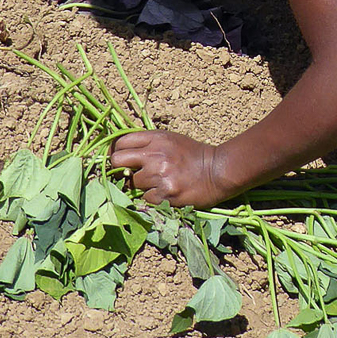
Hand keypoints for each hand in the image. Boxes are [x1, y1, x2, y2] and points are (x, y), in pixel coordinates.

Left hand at [110, 130, 227, 206]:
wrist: (219, 171)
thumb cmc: (195, 156)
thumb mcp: (172, 140)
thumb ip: (149, 144)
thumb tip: (124, 154)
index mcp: (156, 138)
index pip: (121, 142)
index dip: (117, 151)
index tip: (121, 160)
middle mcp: (154, 155)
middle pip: (117, 160)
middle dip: (120, 169)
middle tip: (131, 174)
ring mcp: (159, 175)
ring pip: (132, 183)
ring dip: (143, 185)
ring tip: (161, 183)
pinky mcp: (165, 193)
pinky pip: (146, 198)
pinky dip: (154, 197)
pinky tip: (168, 192)